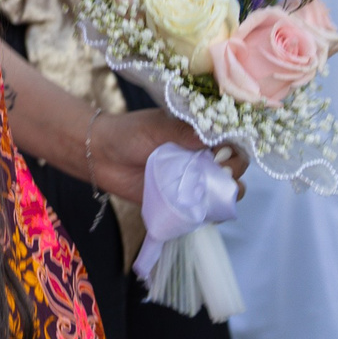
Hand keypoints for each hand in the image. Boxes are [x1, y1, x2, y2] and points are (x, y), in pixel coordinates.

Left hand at [89, 110, 248, 204]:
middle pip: (235, 167)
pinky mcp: (184, 200)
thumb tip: (217, 136)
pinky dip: (214, 212)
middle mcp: (201, 157)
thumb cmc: (129, 134)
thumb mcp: (158, 126)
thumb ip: (186, 131)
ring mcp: (194, 180)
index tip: (222, 156)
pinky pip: (207, 209)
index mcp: (199, 134)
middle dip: (234, 171)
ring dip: (227, 193)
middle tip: (221, 173)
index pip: (231, 141)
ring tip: (214, 193)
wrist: (102, 156)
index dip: (234, 149)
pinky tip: (209, 212)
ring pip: (225, 190)